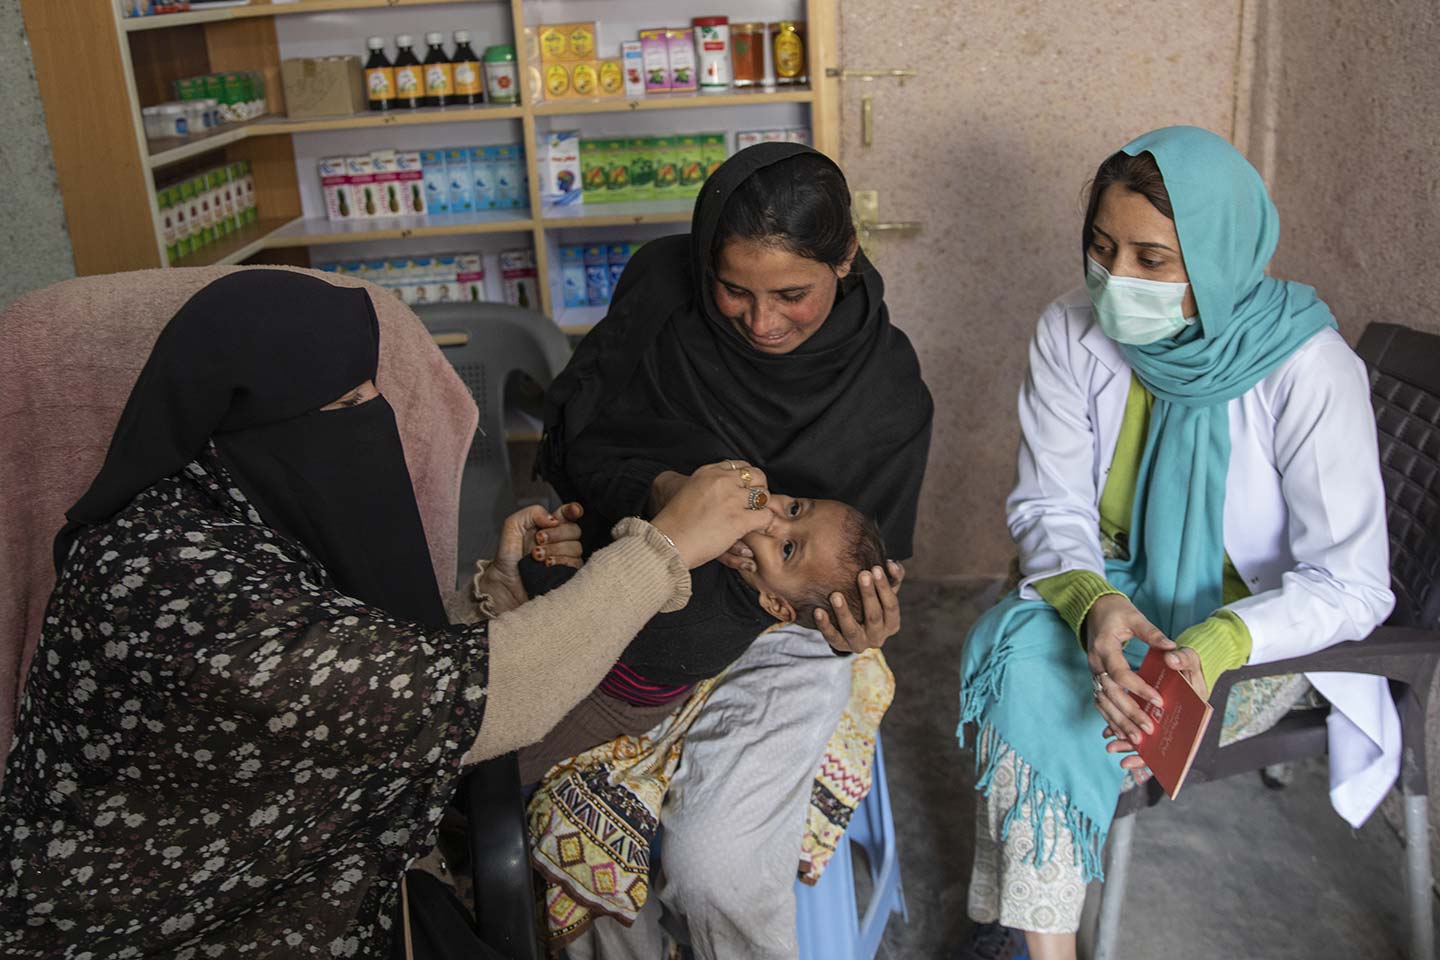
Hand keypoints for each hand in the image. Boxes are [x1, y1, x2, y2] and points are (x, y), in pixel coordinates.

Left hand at [480, 502, 583, 612]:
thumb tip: (554, 520)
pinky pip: (575, 563)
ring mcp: (565, 556)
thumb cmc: (508, 556)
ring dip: (554, 549)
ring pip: (575, 547)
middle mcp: (559, 540)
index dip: (574, 510)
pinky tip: (547, 564)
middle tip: (538, 540)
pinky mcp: (567, 572)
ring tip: (536, 556)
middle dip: (556, 534)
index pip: (568, 514)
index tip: (573, 511)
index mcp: (548, 526)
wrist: (505, 581)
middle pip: (574, 529)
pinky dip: (561, 561)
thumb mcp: (513, 525)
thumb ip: (533, 513)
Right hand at [650, 461, 773, 568]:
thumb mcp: (688, 492)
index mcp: (708, 472)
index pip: (740, 466)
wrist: (667, 541)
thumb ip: (708, 487)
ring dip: (763, 507)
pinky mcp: (738, 520)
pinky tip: (757, 529)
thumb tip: (721, 492)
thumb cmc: (674, 523)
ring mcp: (732, 500)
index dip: (747, 479)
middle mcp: (722, 481)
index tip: (747, 490)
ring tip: (757, 518)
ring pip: (763, 495)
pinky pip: (765, 516)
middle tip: (756, 504)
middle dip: (760, 489)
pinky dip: (765, 524)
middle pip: (756, 476)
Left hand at [816, 560, 904, 652]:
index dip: (884, 587)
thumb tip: (892, 564)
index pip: (891, 606)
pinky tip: (818, 611)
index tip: (876, 568)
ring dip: (844, 612)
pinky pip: (832, 638)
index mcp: (891, 624)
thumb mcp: (882, 591)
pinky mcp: (841, 646)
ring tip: (835, 595)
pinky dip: (825, 625)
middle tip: (862, 574)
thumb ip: (892, 577)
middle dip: (868, 594)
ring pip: (852, 630)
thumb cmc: (870, 602)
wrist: (851, 626)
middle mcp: (878, 637)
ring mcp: (859, 644)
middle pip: (874, 616)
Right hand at [1085, 594, 1174, 742]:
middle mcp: (1095, 663)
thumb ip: (1152, 633)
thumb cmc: (1115, 612)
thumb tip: (1172, 649)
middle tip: (1148, 730)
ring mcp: (1093, 672)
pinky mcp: (1095, 677)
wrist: (1092, 609)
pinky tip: (1121, 731)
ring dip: (1119, 722)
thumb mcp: (1134, 617)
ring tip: (1137, 740)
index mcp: (1105, 648)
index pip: (1121, 673)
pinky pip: (1100, 701)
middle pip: (1111, 694)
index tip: (1159, 701)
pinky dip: (1110, 718)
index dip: (1139, 689)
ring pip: (1103, 702)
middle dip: (1129, 714)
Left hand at [1103, 646, 1206, 780]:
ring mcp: (1161, 719)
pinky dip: (1124, 728)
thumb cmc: (1186, 663)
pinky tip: (1109, 732)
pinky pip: (1136, 725)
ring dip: (1128, 742)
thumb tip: (1172, 659)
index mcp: (1193, 713)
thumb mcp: (1189, 657)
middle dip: (1139, 752)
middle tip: (1120, 757)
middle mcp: (1178, 721)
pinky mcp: (1149, 714)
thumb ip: (1183, 659)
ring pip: (1146, 736)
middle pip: (1160, 743)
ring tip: (1110, 746)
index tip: (1142, 749)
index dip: (1162, 747)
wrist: (1180, 662)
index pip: (1180, 738)